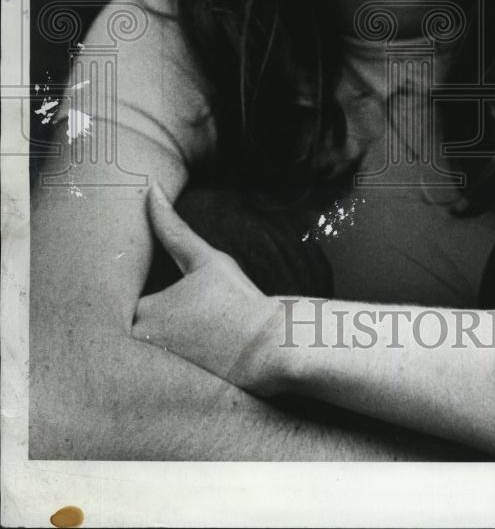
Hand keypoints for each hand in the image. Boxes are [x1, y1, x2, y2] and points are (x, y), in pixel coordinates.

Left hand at [132, 182, 286, 396]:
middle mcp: (140, 350)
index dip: (165, 295)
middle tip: (205, 319)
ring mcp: (156, 375)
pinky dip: (181, 364)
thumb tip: (150, 189)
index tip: (199, 300)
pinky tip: (209, 355)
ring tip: (210, 336)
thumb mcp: (205, 260)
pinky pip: (166, 372)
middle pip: (141, 325)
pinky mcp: (172, 392)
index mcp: (140, 316)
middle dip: (165, 321)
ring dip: (171, 342)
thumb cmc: (238, 300)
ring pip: (154, 348)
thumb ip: (172, 228)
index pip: (135, 298)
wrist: (272, 348)